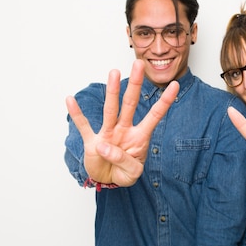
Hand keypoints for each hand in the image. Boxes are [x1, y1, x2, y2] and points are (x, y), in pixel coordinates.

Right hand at [66, 59, 178, 185]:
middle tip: (139, 64)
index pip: (154, 115)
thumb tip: (104, 146)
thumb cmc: (124, 173)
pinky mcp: (92, 142)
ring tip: (113, 72)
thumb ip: (124, 161)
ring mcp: (108, 134)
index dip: (165, 101)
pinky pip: (83, 126)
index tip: (175, 85)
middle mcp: (124, 130)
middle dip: (135, 84)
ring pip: (110, 109)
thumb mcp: (132, 173)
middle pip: (130, 104)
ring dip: (111, 91)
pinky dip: (76, 114)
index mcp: (139, 137)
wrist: (108, 181)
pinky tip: (70, 100)